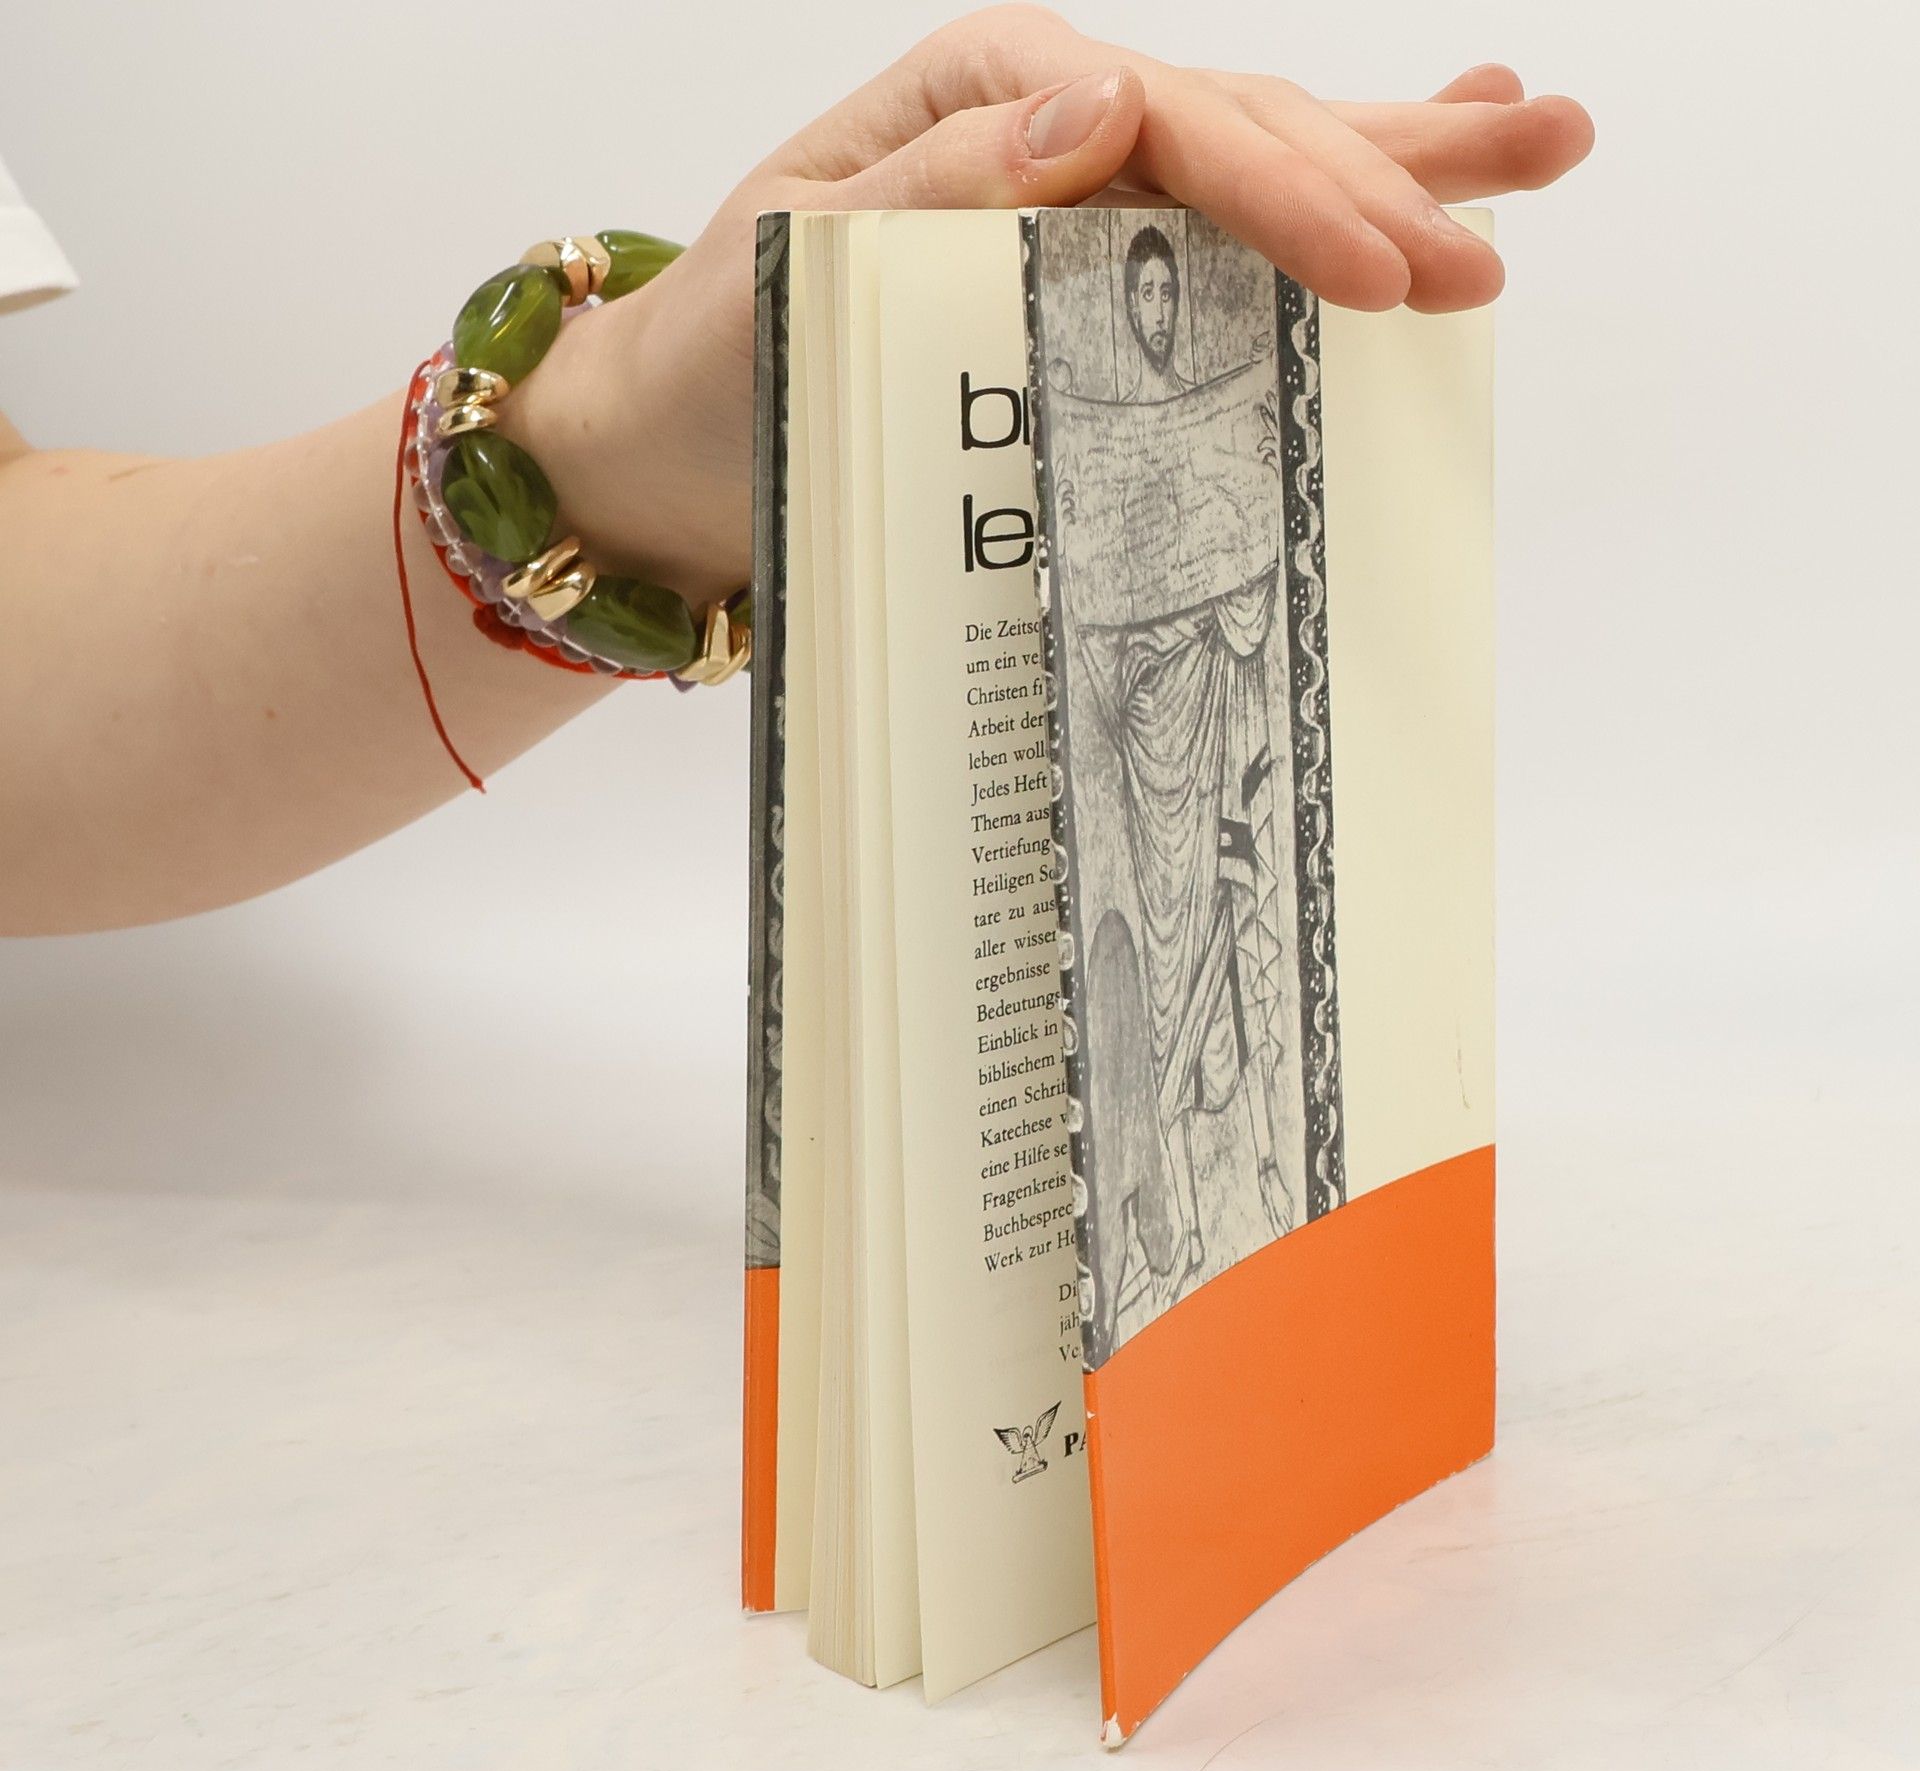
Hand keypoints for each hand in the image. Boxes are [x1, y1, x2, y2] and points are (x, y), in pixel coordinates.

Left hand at [508, 6, 1593, 603]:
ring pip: (1264, 157)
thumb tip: (1105, 113)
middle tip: (1516, 218)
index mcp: (984, 94)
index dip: (1286, 199)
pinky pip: (1221, 227)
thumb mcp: (799, 265)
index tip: (1387, 275)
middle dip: (1384, 178)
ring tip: (1538, 137)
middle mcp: (1045, 123)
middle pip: (1247, 126)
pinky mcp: (1087, 269)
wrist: (669, 449)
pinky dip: (1324, 194)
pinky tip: (1430, 144)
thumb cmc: (715, 363)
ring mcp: (1076, 190)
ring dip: (1403, 153)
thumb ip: (945, 178)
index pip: (1169, 128)